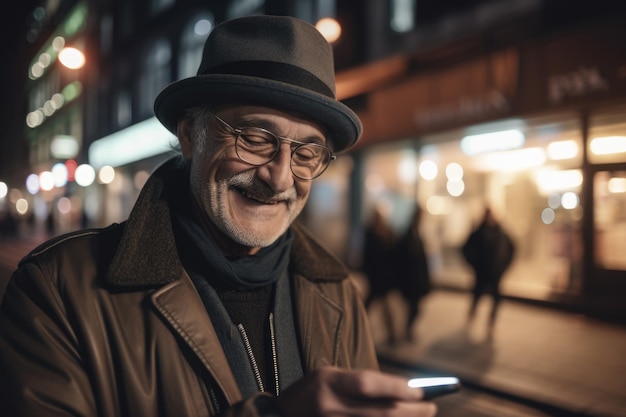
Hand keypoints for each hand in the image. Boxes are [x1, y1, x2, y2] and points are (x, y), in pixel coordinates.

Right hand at [275, 366, 436, 416]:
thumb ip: (359, 382)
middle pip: (381, 413)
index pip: (368, 384)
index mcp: (327, 382)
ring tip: (422, 416)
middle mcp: (330, 407)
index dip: (397, 387)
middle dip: (413, 410)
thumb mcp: (329, 376)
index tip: (421, 390)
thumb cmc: (311, 394)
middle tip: (432, 406)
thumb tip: (404, 390)